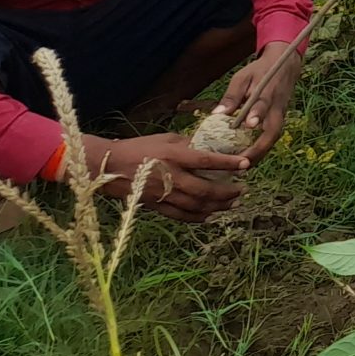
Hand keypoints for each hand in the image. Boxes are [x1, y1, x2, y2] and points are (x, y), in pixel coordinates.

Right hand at [79, 134, 249, 220]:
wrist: (108, 166)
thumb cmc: (139, 147)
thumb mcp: (166, 139)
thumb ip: (189, 144)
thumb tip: (212, 146)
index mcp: (174, 156)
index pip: (207, 160)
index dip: (228, 163)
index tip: (246, 165)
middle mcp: (170, 177)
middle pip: (205, 189)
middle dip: (227, 192)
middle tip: (242, 190)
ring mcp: (162, 194)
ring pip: (196, 206)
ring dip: (217, 206)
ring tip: (232, 203)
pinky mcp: (155, 206)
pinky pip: (181, 215)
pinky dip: (198, 217)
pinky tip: (210, 215)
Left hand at [217, 43, 302, 163]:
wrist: (285, 65)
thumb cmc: (259, 71)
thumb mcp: (242, 77)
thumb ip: (232, 96)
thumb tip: (217, 114)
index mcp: (267, 92)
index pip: (263, 104)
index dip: (257, 114)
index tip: (249, 125)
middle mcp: (277, 107)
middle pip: (273, 132)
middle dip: (259, 149)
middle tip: (242, 164)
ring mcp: (280, 114)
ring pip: (273, 138)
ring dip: (260, 154)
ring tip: (242, 167)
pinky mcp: (278, 120)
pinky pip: (271, 137)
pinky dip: (261, 150)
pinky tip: (247, 159)